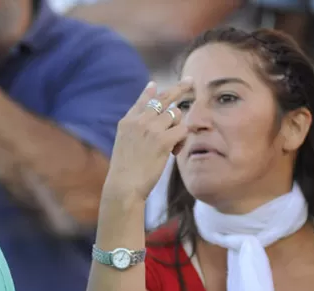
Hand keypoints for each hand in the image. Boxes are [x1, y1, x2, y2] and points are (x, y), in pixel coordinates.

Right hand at [104, 79, 190, 200]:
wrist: (123, 186)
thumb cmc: (125, 170)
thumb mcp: (124, 143)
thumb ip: (135, 127)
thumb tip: (145, 118)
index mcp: (128, 121)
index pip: (143, 100)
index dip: (152, 91)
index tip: (156, 85)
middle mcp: (139, 121)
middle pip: (165, 98)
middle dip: (180, 88)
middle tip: (190, 80)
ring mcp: (151, 129)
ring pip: (177, 115)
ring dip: (178, 128)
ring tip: (172, 145)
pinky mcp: (163, 141)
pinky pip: (182, 130)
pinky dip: (182, 140)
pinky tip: (174, 151)